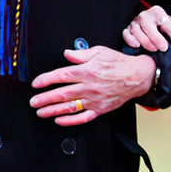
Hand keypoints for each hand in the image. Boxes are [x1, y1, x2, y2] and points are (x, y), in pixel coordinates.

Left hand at [29, 46, 155, 125]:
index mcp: (87, 71)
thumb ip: (81, 54)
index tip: (36, 83)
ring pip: (70, 107)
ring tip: (41, 112)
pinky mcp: (100, 108)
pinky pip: (83, 117)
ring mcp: (94, 99)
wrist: (137, 76)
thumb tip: (66, 54)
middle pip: (62, 93)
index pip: (62, 75)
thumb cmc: (118, 63)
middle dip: (45, 98)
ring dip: (53, 110)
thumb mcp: (100, 51)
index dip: (47, 79)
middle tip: (33, 102)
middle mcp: (89, 86)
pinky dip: (70, 120)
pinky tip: (59, 120)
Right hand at [122, 4, 170, 56]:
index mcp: (158, 12)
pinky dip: (130, 40)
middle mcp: (145, 16)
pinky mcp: (127, 29)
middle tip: (164, 49)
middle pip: (150, 26)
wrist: (144, 20)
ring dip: (145, 41)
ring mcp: (134, 22)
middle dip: (157, 38)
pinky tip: (136, 46)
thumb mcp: (170, 24)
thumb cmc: (159, 24)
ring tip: (153, 49)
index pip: (169, 26)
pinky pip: (126, 34)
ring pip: (137, 31)